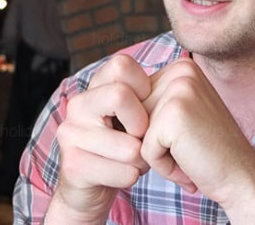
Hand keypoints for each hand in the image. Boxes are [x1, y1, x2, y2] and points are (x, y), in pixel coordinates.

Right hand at [46, 54, 150, 223]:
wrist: (91, 189)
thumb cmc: (124, 148)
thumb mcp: (136, 117)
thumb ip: (149, 97)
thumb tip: (184, 75)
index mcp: (93, 87)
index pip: (122, 65)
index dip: (144, 87)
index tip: (147, 108)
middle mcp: (77, 105)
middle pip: (119, 95)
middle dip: (143, 124)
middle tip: (144, 138)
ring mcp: (70, 134)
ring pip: (129, 146)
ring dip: (142, 159)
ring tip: (136, 161)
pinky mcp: (73, 166)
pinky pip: (124, 172)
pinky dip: (134, 177)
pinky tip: (124, 175)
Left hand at [140, 58, 254, 221]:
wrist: (243, 178)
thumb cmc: (208, 151)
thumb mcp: (181, 113)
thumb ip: (155, 100)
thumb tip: (115, 101)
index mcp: (182, 67)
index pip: (138, 99)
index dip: (154, 127)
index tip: (188, 134)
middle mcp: (181, 70)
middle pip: (134, 112)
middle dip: (153, 140)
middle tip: (189, 146)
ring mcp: (178, 90)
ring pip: (135, 130)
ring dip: (155, 152)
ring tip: (187, 153)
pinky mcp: (173, 115)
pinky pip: (143, 149)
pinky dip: (162, 165)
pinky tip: (189, 161)